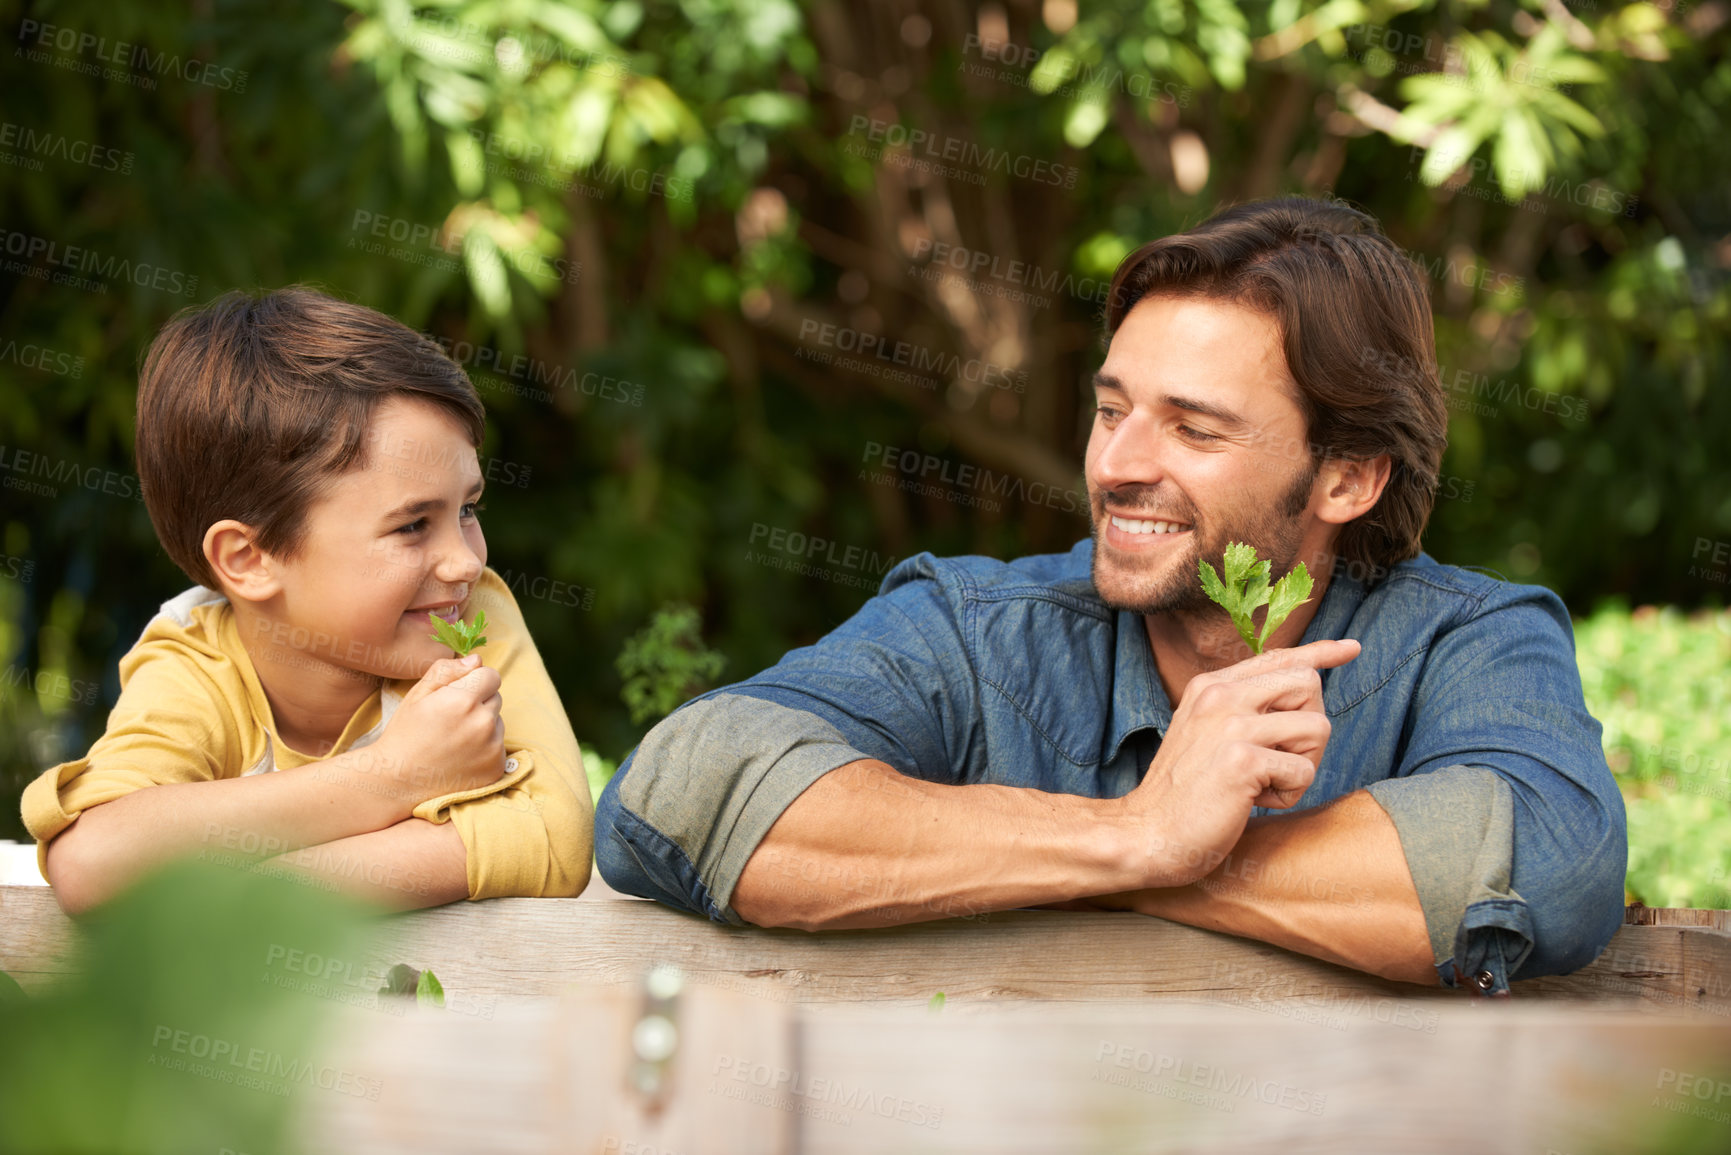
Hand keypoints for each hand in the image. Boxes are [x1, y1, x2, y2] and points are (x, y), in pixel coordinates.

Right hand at [372, 653, 505, 809]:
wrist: (398, 781)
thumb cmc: (405, 733)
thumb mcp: (418, 694)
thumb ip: (447, 671)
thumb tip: (476, 660)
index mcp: (463, 700)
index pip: (491, 675)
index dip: (474, 681)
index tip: (459, 693)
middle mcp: (483, 723)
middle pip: (496, 697)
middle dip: (479, 701)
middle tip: (451, 718)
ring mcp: (492, 747)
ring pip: (498, 721)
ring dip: (483, 724)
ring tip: (454, 738)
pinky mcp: (496, 766)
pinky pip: (499, 745)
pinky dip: (485, 747)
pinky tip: (461, 754)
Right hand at [1123, 638, 1358, 887]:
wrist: (1145, 834)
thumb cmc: (1182, 794)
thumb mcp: (1205, 733)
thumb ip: (1242, 709)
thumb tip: (1298, 690)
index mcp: (1210, 686)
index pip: (1278, 656)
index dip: (1320, 652)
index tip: (1351, 648)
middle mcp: (1219, 695)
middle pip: (1309, 684)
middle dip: (1311, 727)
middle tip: (1281, 761)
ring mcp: (1229, 725)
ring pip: (1317, 727)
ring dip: (1303, 765)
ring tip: (1265, 784)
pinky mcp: (1242, 761)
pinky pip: (1304, 771)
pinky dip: (1289, 795)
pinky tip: (1254, 802)